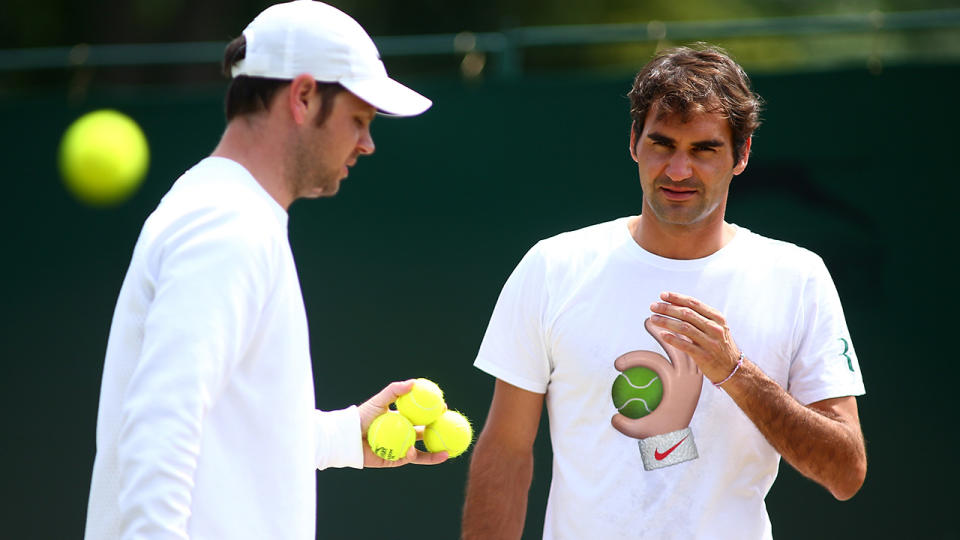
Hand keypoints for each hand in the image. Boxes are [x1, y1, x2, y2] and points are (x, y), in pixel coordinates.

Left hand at [358, 380, 448, 467]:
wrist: (348, 437)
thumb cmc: (362, 416)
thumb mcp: (379, 400)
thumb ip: (395, 390)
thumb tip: (414, 382)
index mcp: (402, 419)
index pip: (423, 416)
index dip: (435, 413)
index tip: (444, 407)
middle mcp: (403, 434)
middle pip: (427, 435)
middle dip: (441, 434)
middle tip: (452, 430)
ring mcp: (400, 448)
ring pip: (422, 451)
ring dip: (435, 452)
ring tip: (447, 451)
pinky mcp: (393, 461)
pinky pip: (406, 460)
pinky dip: (414, 457)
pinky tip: (415, 453)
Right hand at [611, 318, 703, 438]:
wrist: (680, 438)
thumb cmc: (657, 433)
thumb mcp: (641, 431)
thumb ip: (626, 425)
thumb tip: (613, 416)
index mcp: (677, 385)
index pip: (655, 362)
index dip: (635, 359)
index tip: (618, 365)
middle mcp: (688, 376)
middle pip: (675, 345)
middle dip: (661, 331)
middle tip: (647, 320)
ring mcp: (694, 375)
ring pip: (684, 346)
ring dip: (673, 333)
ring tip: (661, 322)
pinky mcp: (695, 376)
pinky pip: (689, 354)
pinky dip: (681, 343)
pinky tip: (672, 334)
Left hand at [648, 292, 741, 384]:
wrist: (733, 369)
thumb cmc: (719, 345)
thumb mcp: (716, 327)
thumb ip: (699, 317)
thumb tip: (674, 305)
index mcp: (717, 318)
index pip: (693, 304)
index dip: (676, 298)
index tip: (662, 295)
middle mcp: (714, 328)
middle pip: (686, 314)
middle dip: (667, 308)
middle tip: (653, 306)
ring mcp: (710, 342)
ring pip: (684, 328)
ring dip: (666, 322)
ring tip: (653, 319)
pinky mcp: (704, 356)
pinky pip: (685, 346)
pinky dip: (673, 339)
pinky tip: (662, 335)